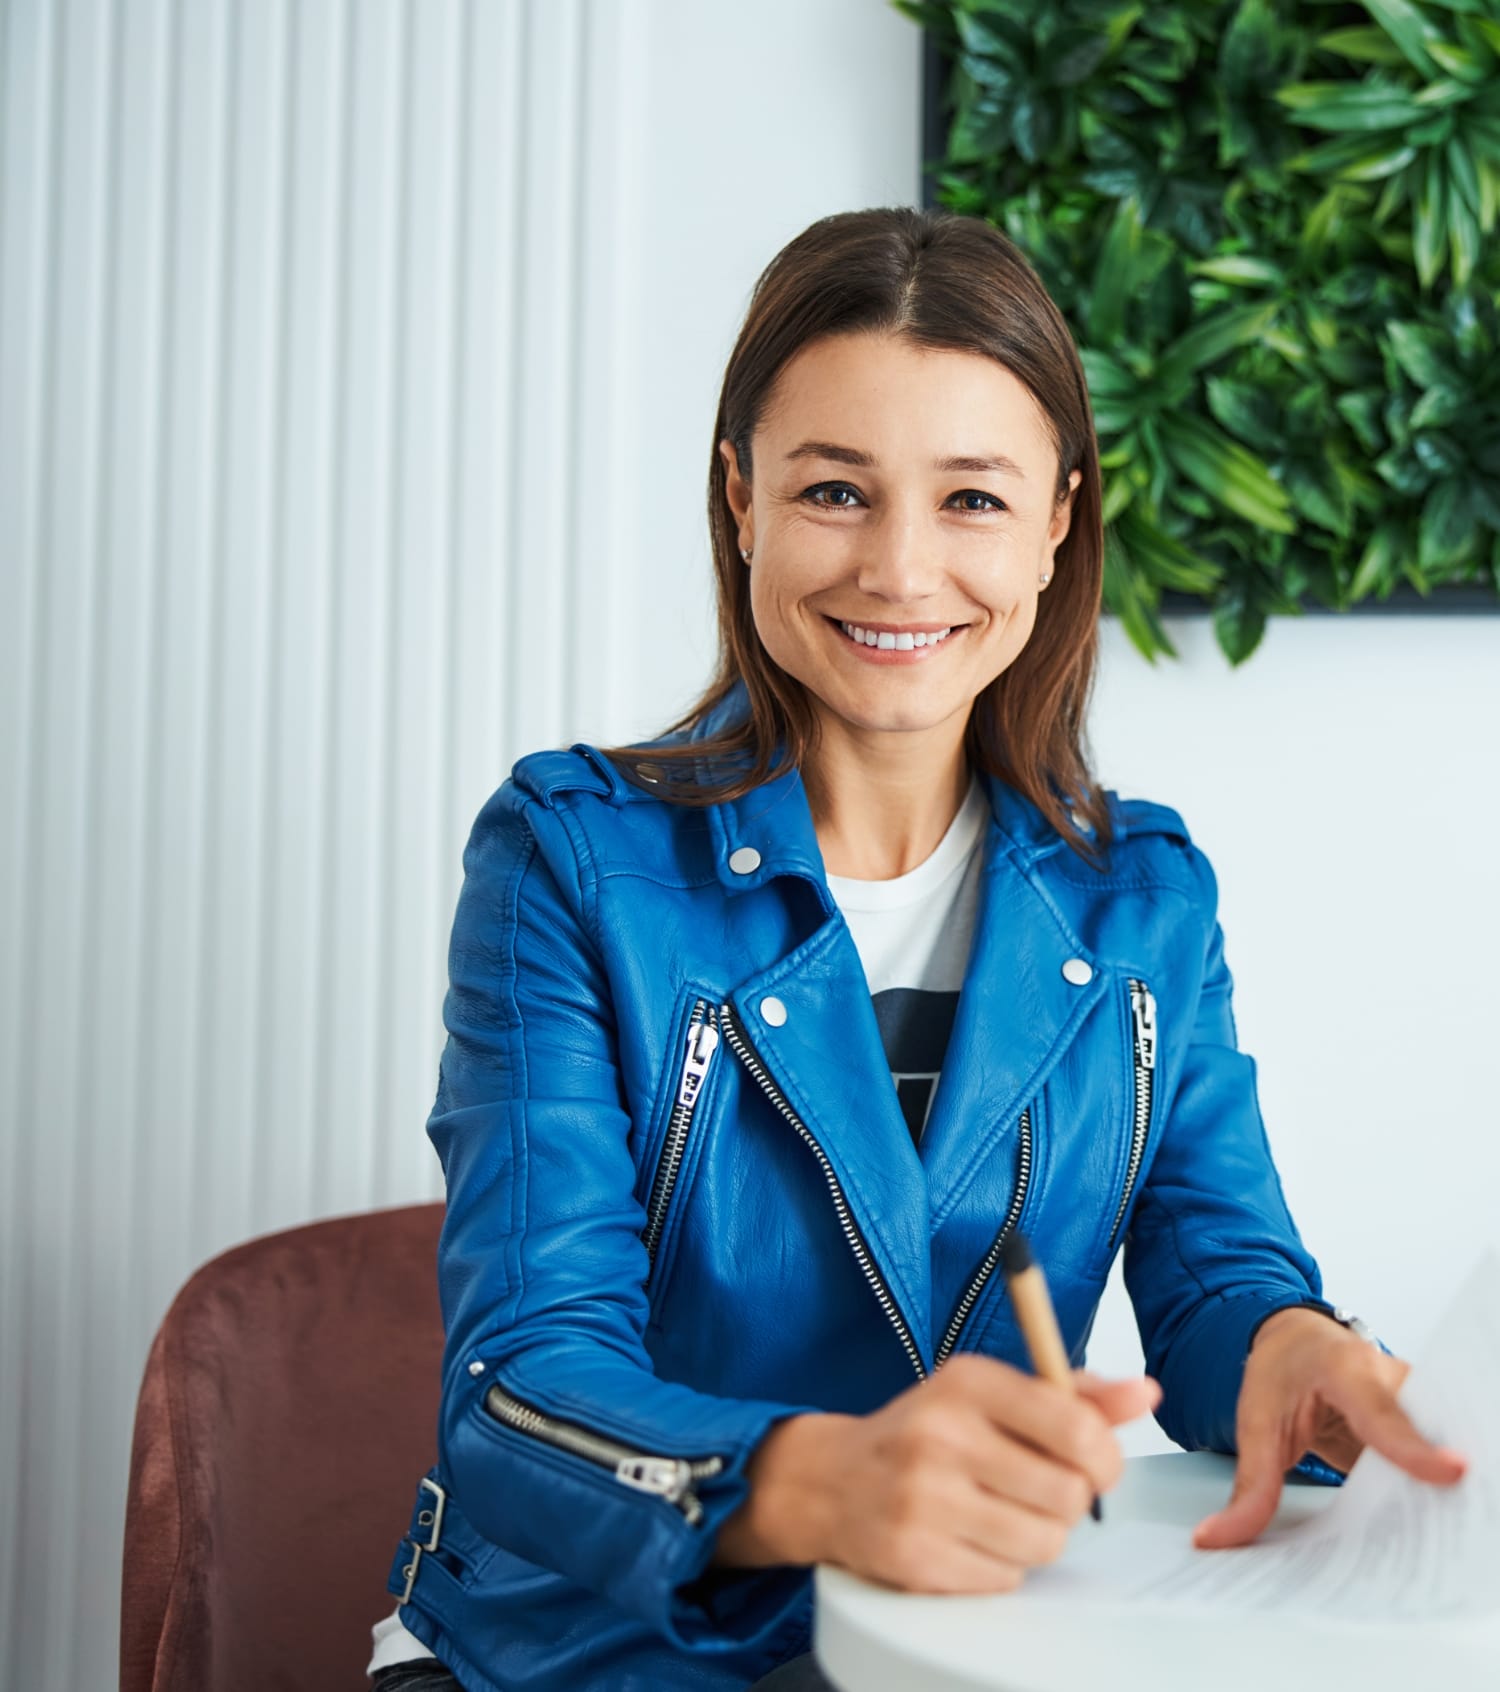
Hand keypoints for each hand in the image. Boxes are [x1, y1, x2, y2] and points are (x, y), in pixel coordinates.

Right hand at [715, 1355, 1160, 1592]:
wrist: (834, 1479)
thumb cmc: (926, 1432)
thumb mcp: (990, 1392)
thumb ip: (1073, 1392)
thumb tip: (1146, 1393)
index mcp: (967, 1383)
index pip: (1075, 1425)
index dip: (1103, 1454)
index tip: (1093, 1460)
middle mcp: (942, 1436)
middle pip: (1069, 1493)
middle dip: (1070, 1499)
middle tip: (1041, 1488)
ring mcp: (925, 1500)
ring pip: (1045, 1542)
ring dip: (1038, 1535)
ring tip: (1003, 1512)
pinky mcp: (916, 1558)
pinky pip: (1007, 1579)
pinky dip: (1002, 1565)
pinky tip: (971, 1536)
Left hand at [1193, 1306, 1467, 1549]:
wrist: (1300, 1341)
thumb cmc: (1282, 1371)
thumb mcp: (1255, 1422)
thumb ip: (1251, 1484)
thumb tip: (1217, 1539)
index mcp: (1344, 1368)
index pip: (1382, 1414)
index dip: (1414, 1448)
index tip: (1453, 1472)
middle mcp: (1392, 1379)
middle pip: (1426, 1440)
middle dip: (1428, 1489)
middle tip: (1425, 1540)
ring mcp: (1416, 1402)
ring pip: (1436, 1453)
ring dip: (1429, 1499)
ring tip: (1421, 1541)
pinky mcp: (1425, 1426)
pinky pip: (1432, 1466)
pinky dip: (1424, 1496)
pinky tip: (1416, 1526)